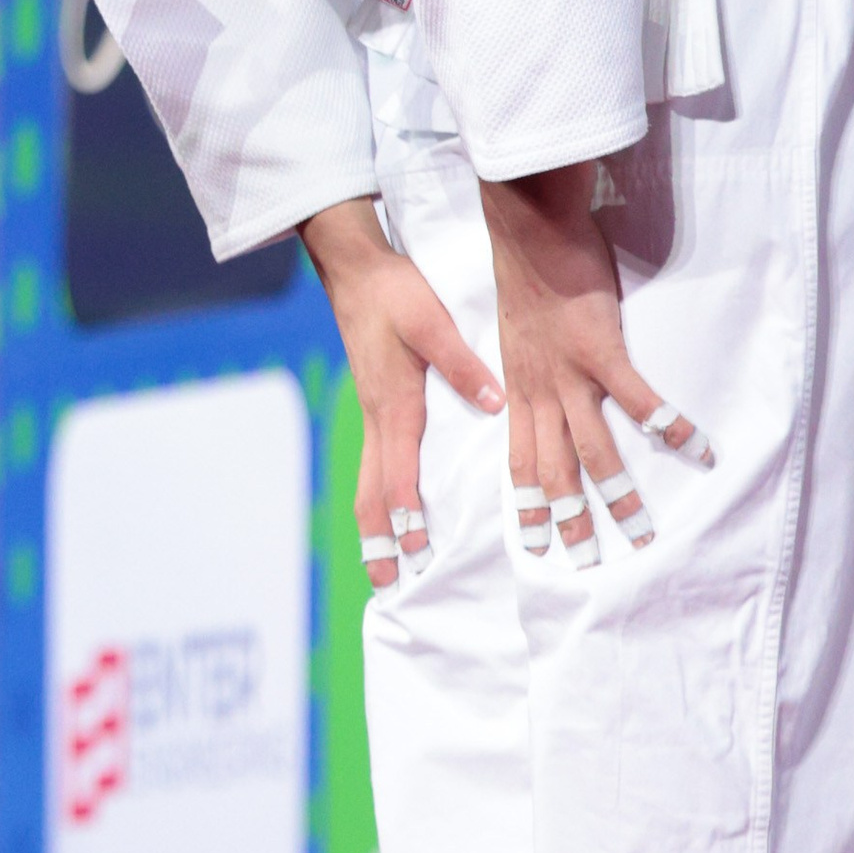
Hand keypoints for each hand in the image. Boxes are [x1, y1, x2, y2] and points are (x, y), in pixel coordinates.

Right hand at [299, 198, 503, 589]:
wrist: (357, 269)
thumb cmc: (396, 292)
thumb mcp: (433, 321)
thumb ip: (464, 364)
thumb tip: (496, 402)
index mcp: (395, 404)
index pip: (399, 470)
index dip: (407, 511)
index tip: (416, 548)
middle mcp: (378, 418)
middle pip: (372, 491)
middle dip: (378, 540)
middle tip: (385, 583)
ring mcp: (371, 414)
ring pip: (368, 482)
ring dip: (373, 526)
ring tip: (380, 566)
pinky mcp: (373, 407)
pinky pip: (372, 464)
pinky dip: (376, 498)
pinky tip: (388, 514)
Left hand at [476, 160, 708, 560]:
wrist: (525, 228)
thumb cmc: (525, 275)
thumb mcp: (513, 334)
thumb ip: (528, 369)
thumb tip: (538, 393)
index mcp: (517, 388)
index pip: (519, 459)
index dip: (528, 503)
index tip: (534, 544)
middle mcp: (539, 391)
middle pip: (553, 470)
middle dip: (569, 520)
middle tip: (585, 563)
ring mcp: (570, 373)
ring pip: (593, 450)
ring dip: (618, 494)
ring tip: (641, 532)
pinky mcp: (601, 347)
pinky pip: (641, 398)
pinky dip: (670, 426)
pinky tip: (697, 450)